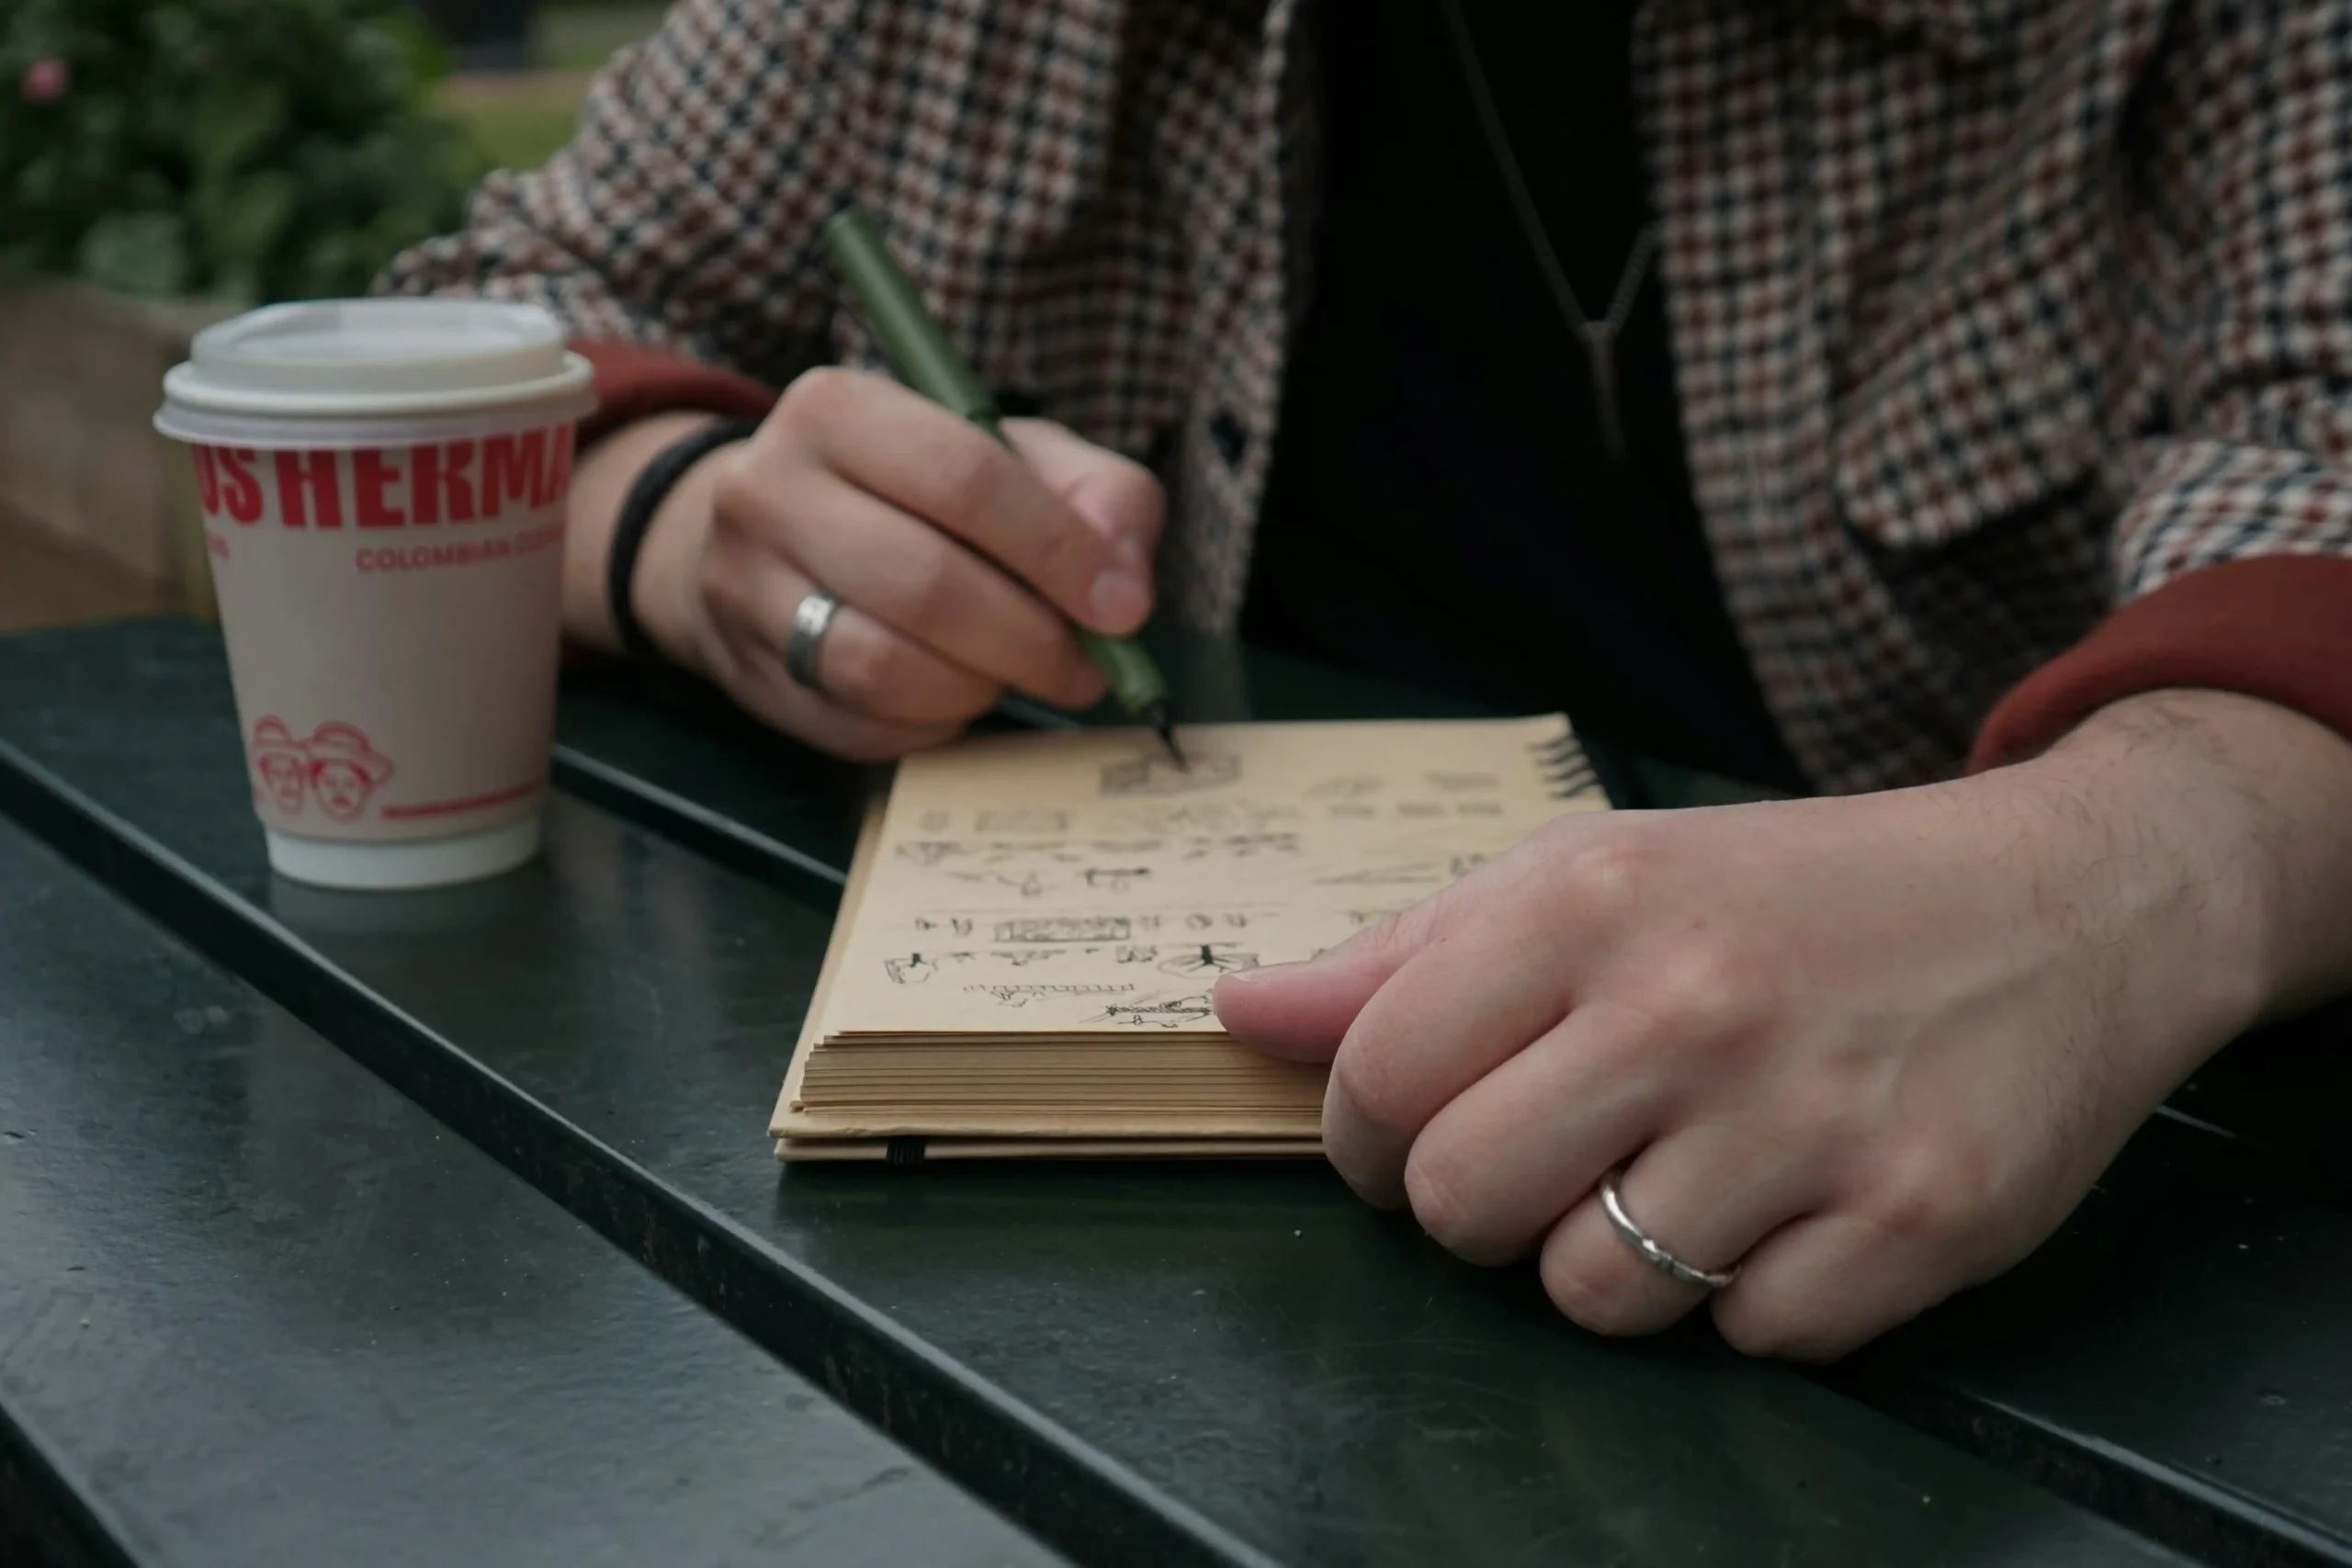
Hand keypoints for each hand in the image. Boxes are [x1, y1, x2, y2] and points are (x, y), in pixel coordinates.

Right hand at [632, 370, 1162, 759]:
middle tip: (1084, 667)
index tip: (1120, 607)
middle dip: (1031, 640)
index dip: (1058, 552)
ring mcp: (744, 589)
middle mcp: (768, 491)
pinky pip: (859, 726)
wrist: (770, 533)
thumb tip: (1124, 582)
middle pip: (925, 585)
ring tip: (1014, 674)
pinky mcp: (748, 676)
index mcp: (837, 410)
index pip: (965, 480)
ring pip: (883, 668)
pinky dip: (932, 723)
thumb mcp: (1012, 453)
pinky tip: (954, 694)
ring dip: (979, 687)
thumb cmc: (914, 490)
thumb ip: (1096, 494)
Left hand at [1214, 692, 2351, 1358]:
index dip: (1368, 1135)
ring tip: (1686, 1175)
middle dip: (1480, 1207)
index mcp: (1590, 898)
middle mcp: (1694, 1002)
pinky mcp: (1919, 1220)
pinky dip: (1758, 1297)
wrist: (2070, 899)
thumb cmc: (1795, 892)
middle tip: (1553, 1156)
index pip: (1377, 1075)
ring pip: (1594, 1299)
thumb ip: (1408, 952)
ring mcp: (1811, 1120)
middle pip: (1463, 1204)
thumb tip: (1240, 1010)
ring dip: (1616, 1262)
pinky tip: (1798, 1205)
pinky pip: (1750, 1340)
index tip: (1415, 1129)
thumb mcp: (1596, 871)